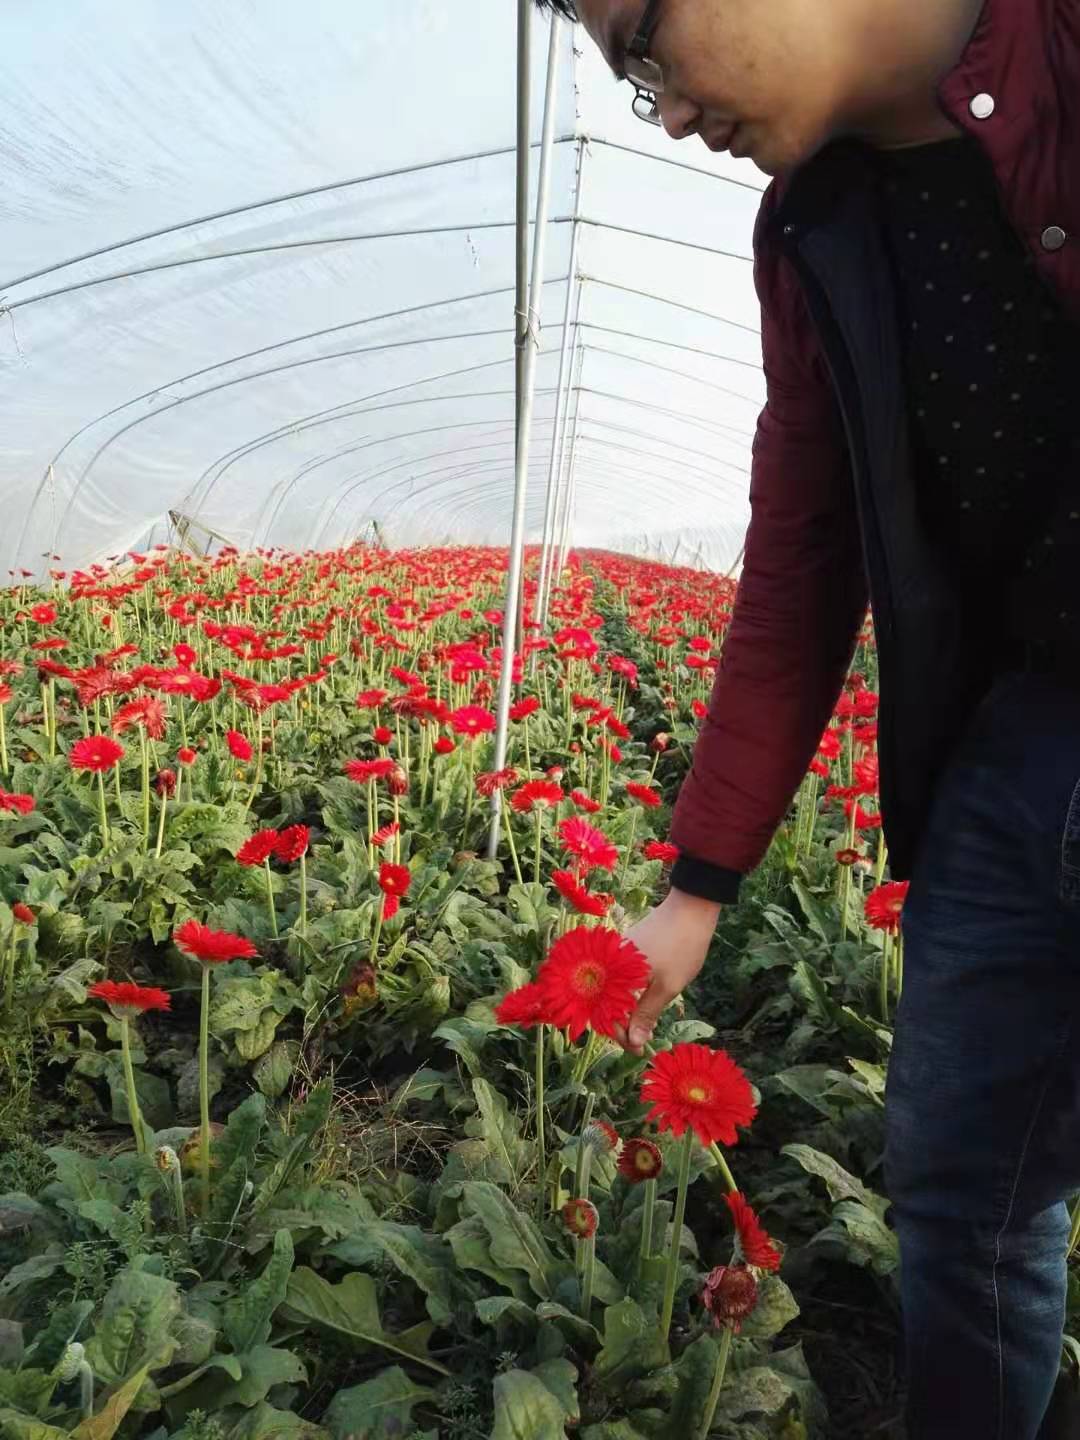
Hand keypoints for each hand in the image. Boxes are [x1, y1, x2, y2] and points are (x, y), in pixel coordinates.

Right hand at [614, 888, 723, 1055]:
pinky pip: (620, 980)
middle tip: (646, 1040)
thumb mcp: (667, 987)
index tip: (640, 1051)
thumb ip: (646, 1015)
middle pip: (607, 1005)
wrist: (691, 907)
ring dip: (627, 1011)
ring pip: (614, 993)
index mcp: (614, 975)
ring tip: (647, 1024)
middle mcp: (607, 965)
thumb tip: (633, 1042)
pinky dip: (629, 994)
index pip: (607, 1016)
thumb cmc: (681, 948)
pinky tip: (644, 1003)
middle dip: (623, 1026)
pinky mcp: (624, 951)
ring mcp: (615, 956)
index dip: (622, 1037)